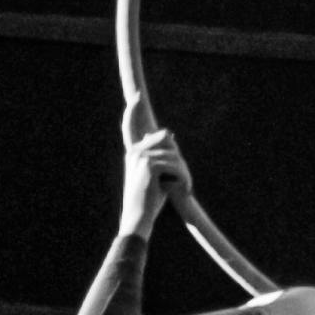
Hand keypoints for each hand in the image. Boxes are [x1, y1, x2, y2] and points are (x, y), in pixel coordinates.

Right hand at [119, 95, 192, 232]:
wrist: (138, 218)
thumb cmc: (148, 201)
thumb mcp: (154, 175)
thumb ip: (160, 155)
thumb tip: (168, 133)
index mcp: (132, 153)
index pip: (129, 127)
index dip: (132, 111)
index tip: (136, 96)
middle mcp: (134, 152)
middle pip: (167, 140)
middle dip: (179, 161)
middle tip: (185, 182)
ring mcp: (141, 157)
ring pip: (174, 154)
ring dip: (184, 172)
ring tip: (185, 188)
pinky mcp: (150, 165)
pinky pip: (176, 164)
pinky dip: (184, 178)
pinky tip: (184, 190)